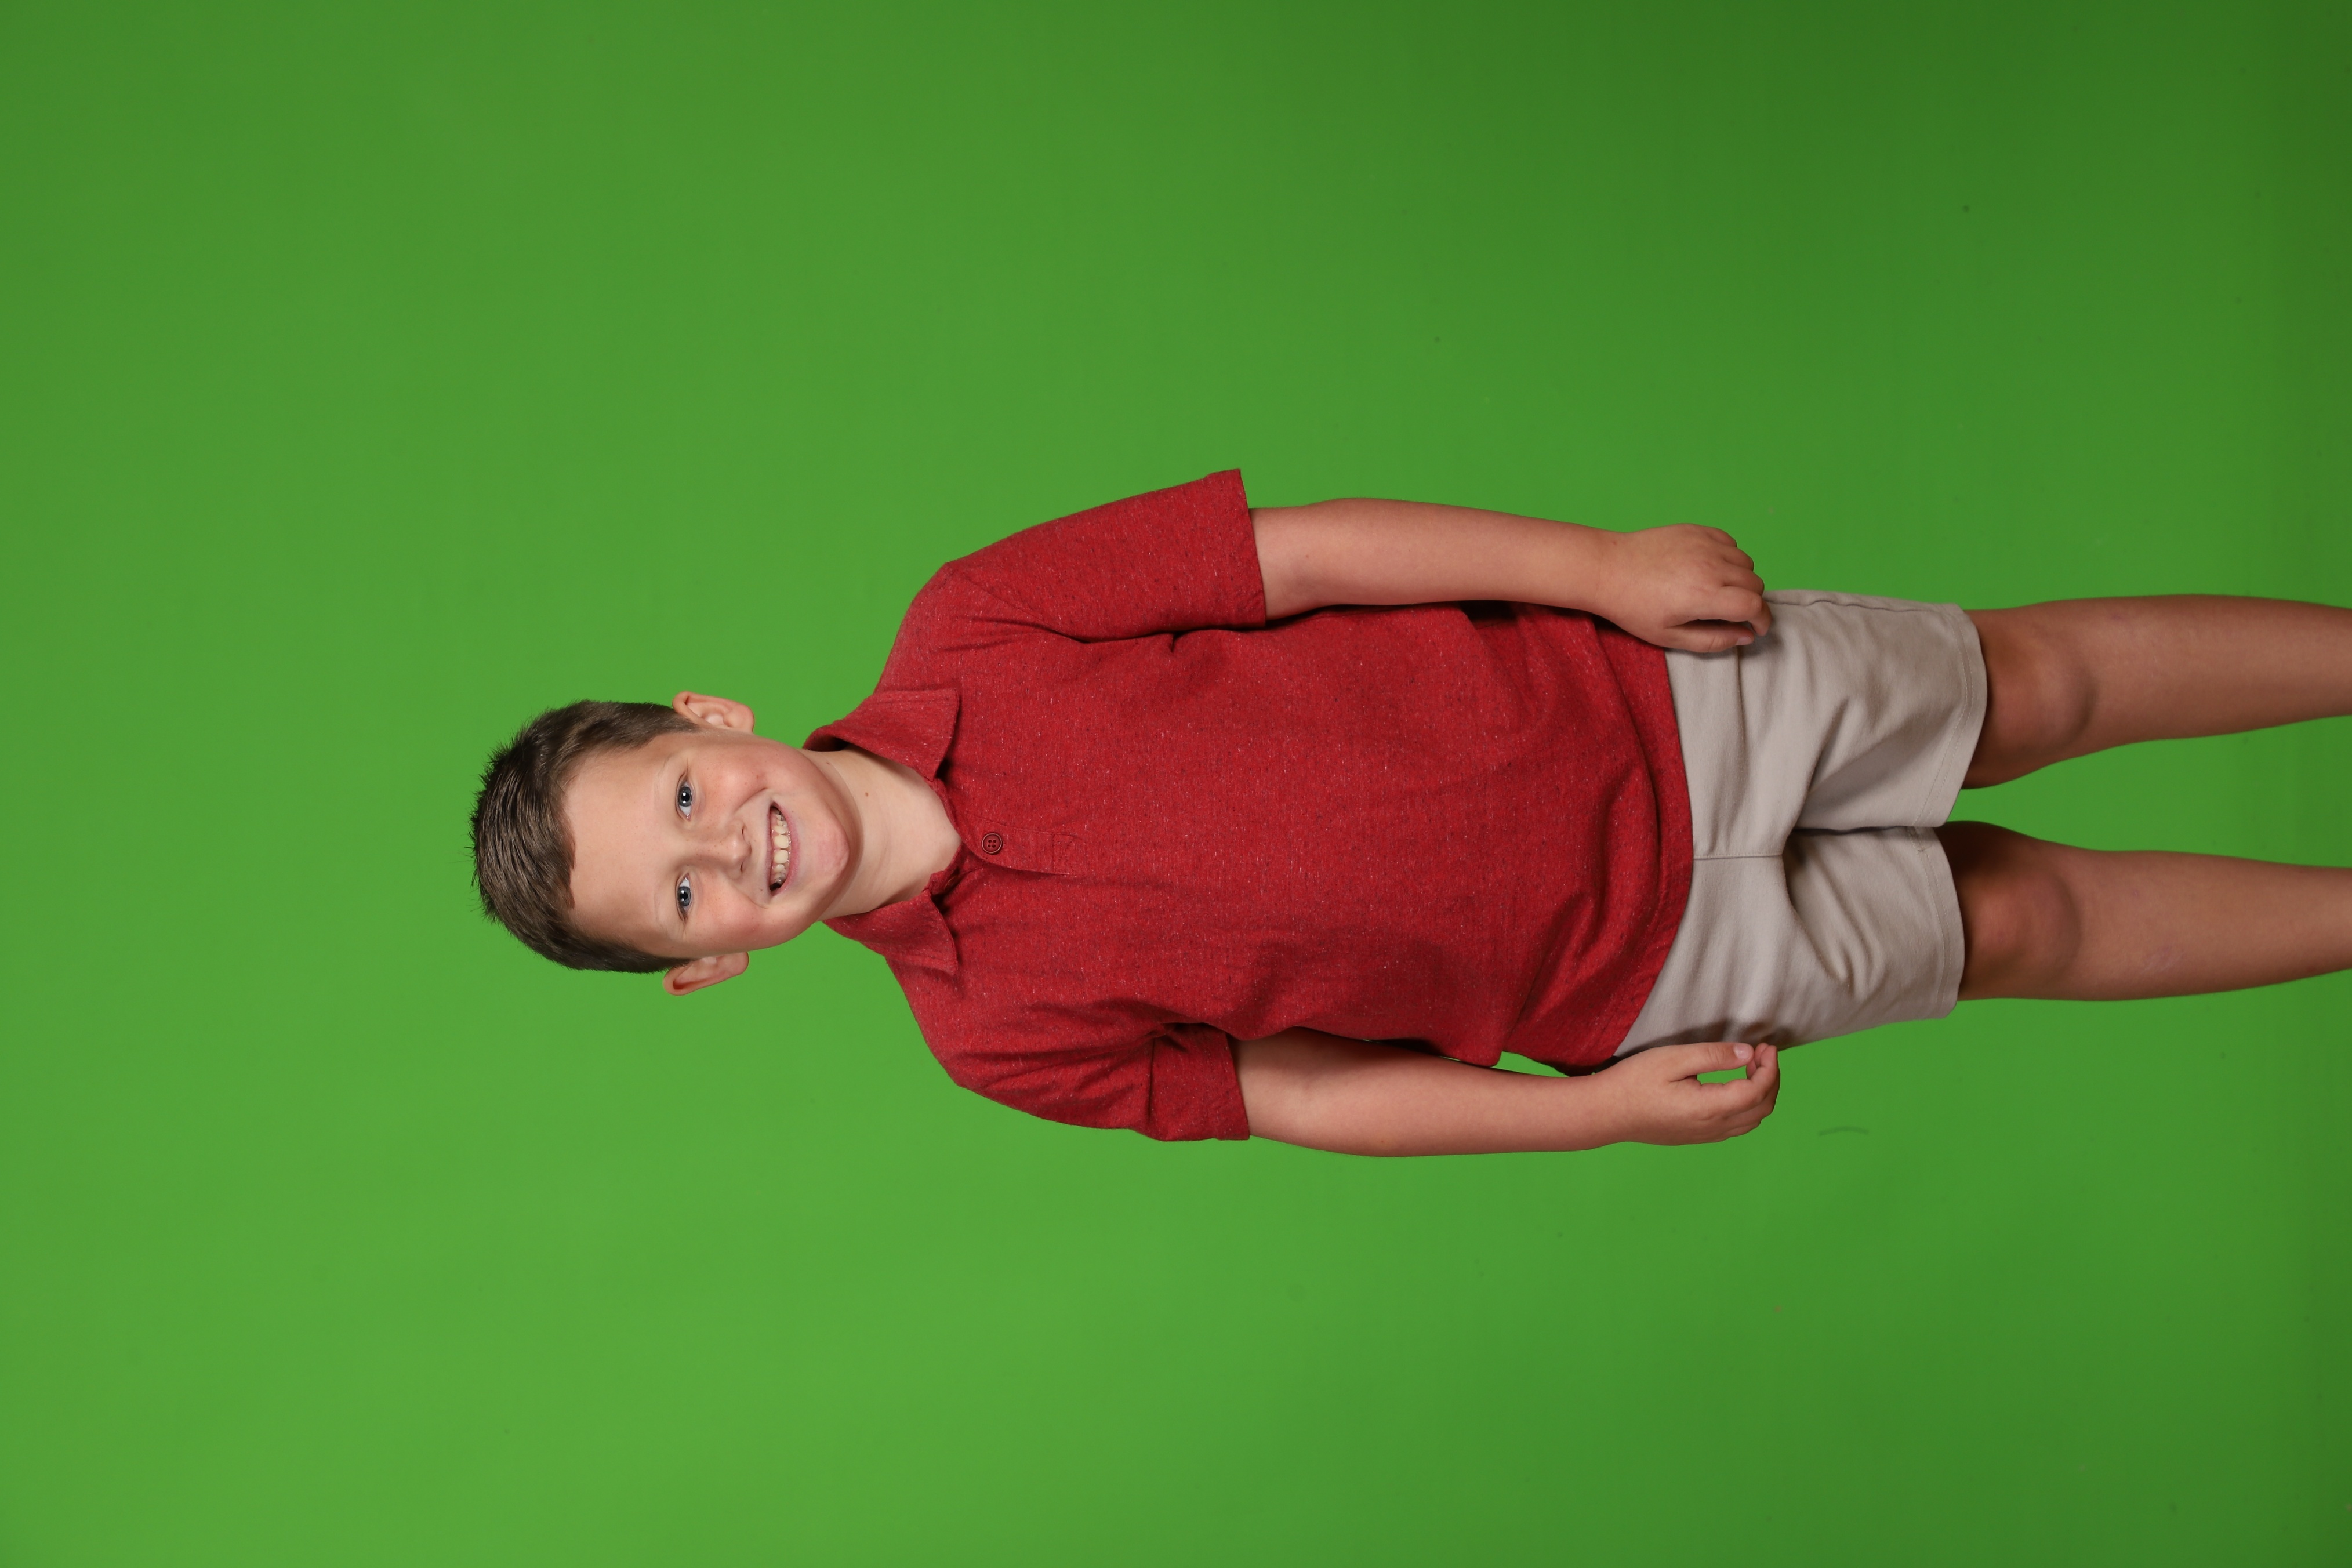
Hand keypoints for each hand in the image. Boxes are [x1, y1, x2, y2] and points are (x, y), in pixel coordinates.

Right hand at [1592, 1041, 1780, 1144]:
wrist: (1605, 1113)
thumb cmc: (1634, 1082)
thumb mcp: (1673, 1059)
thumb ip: (1713, 1055)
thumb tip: (1747, 1053)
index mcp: (1709, 1107)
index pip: (1758, 1090)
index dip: (1770, 1067)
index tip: (1766, 1046)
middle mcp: (1712, 1127)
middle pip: (1762, 1108)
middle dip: (1771, 1079)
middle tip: (1763, 1053)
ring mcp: (1705, 1136)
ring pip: (1751, 1120)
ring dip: (1761, 1093)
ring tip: (1751, 1067)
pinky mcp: (1696, 1137)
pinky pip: (1736, 1126)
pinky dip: (1748, 1106)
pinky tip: (1734, 1087)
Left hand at [1596, 525, 1770, 651]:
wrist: (1607, 569)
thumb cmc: (1633, 607)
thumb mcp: (1669, 636)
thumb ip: (1712, 640)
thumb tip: (1745, 636)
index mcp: (1704, 596)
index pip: (1754, 605)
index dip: (1762, 619)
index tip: (1756, 627)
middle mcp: (1710, 567)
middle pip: (1755, 583)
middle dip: (1752, 602)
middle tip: (1736, 612)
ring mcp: (1703, 544)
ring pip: (1746, 562)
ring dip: (1743, 579)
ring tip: (1722, 590)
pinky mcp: (1695, 530)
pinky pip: (1730, 542)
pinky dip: (1730, 556)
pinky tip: (1712, 568)